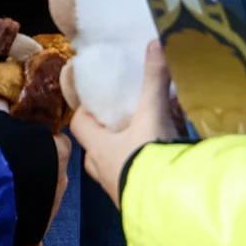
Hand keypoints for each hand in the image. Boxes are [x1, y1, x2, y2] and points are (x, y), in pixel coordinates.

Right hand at [0, 101, 72, 233]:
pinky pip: (37, 212)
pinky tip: (9, 205)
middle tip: (15, 165)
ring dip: (32, 188)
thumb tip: (0, 97)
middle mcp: (63, 175)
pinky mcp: (43, 223)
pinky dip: (26, 208)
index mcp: (59, 147)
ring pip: (46, 191)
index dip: (40, 141)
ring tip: (9, 186)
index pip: (57, 141)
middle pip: (53, 167)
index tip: (25, 143)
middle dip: (38, 166)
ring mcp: (55, 201)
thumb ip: (1, 106)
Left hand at [73, 40, 177, 205]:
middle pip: (96, 144)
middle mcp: (101, 169)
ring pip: (114, 163)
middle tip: (128, 114)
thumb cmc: (148, 157)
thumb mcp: (152, 113)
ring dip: (126, 150)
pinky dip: (142, 166)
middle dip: (109, 130)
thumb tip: (154, 40)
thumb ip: (154, 78)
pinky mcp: (134, 199)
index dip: (86, 109)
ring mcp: (116, 187)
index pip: (79, 123)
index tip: (100, 96)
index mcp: (97, 146)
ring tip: (147, 133)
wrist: (166, 204)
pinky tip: (160, 156)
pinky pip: (132, 177)